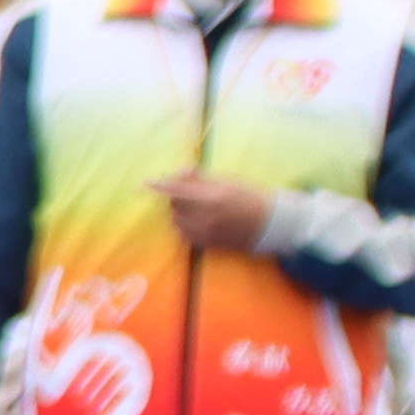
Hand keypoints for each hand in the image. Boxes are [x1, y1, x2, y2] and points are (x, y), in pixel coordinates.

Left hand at [152, 168, 273, 253]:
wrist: (268, 223)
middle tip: (185, 192)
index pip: (177, 190)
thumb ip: (202, 178)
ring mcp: (204, 232)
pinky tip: (196, 219)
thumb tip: (180, 171)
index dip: (159, 186)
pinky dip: (183, 224)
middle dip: (174, 197)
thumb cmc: (249, 197)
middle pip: (173, 205)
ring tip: (195, 206)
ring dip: (178, 211)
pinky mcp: (205, 243)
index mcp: (212, 197)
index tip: (145, 183)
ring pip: (176, 220)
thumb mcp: (228, 182)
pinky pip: (183, 233)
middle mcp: (205, 216)